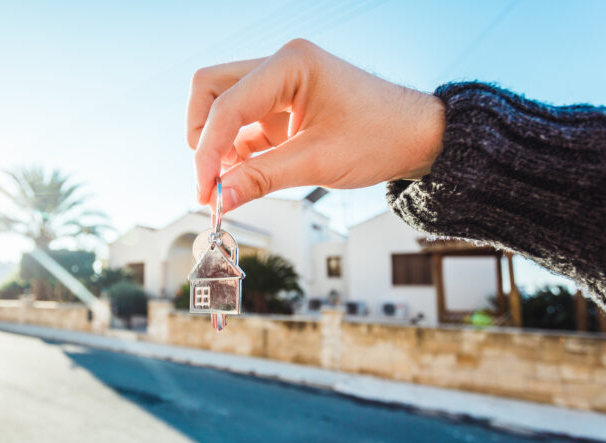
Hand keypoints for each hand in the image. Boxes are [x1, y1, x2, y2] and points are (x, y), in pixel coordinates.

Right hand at [186, 39, 444, 211]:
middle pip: (212, 89)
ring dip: (218, 143)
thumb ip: (262, 178)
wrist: (416, 136)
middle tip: (209, 178)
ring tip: (229, 183)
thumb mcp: (318, 162)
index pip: (228, 104)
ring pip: (223, 104)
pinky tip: (244, 175)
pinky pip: (244, 123)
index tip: (205, 190)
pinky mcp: (283, 105)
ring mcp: (280, 84)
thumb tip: (220, 199)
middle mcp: (280, 65)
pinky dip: (237, 150)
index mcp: (291, 65)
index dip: (208, 150)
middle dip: (202, 134)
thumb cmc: (381, 136)